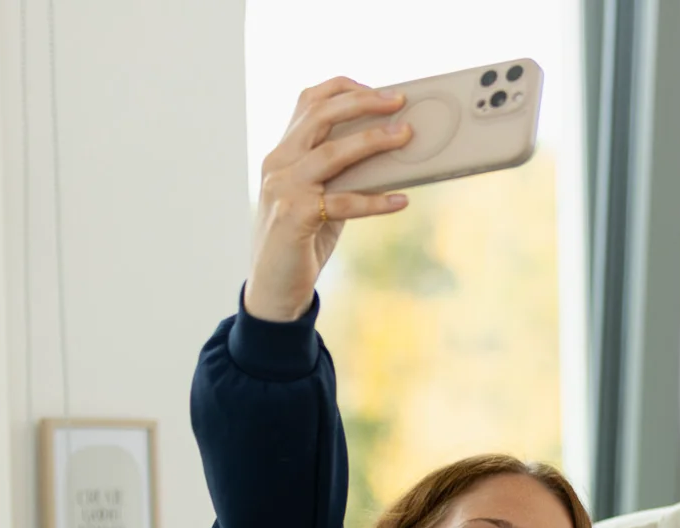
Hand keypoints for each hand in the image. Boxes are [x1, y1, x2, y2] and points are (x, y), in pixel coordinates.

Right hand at [243, 78, 413, 321]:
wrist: (273, 286)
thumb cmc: (302, 238)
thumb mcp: (320, 196)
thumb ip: (342, 173)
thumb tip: (388, 152)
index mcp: (283, 152)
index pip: (308, 102)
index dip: (343, 89)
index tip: (379, 90)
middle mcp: (279, 163)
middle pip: (320, 116)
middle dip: (362, 103)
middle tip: (399, 102)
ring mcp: (283, 188)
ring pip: (331, 153)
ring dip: (373, 141)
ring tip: (406, 136)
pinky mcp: (294, 217)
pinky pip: (342, 203)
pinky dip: (375, 201)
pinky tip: (401, 200)